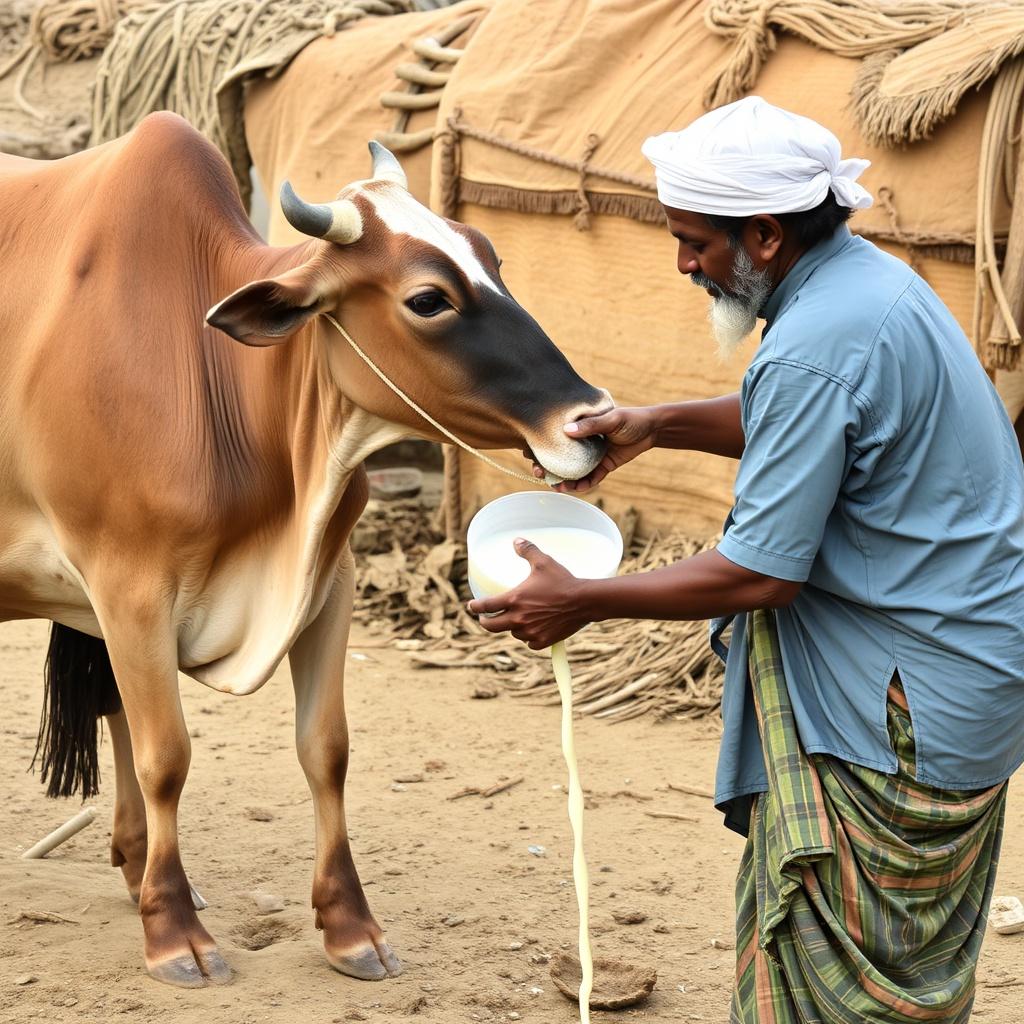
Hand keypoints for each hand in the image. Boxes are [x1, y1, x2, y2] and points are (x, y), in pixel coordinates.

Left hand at [465, 539, 591, 648]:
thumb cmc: (563, 581)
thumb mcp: (544, 562)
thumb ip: (528, 551)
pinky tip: (532, 630)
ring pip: (512, 633)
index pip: (485, 606)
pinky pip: (528, 642)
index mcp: (514, 600)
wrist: (584, 601)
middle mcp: (519, 618)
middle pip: (491, 626)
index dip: (475, 607)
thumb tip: (516, 540)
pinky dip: (528, 637)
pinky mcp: (543, 641)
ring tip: (516, 620)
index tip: (471, 606)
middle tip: (485, 619)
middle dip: (485, 622)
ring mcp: (530, 631)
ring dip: (511, 627)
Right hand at [525, 406, 659, 493]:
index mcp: (580, 427)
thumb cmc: (631, 418)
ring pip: (573, 470)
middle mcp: (582, 442)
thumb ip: (591, 426)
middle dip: (549, 467)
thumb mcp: (611, 419)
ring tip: (559, 487)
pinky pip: (590, 478)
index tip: (531, 455)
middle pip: (560, 456)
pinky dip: (583, 484)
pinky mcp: (603, 466)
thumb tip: (566, 430)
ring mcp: (592, 455)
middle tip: (541, 474)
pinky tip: (576, 488)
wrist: (652, 429)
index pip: (555, 437)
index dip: (541, 447)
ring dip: (564, 479)